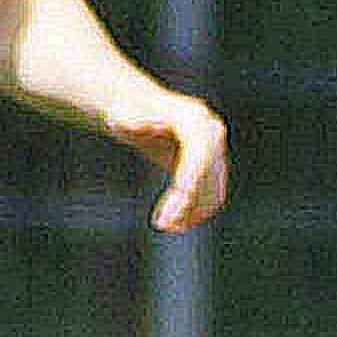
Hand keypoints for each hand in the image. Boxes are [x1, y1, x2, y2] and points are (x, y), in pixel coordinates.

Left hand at [113, 89, 228, 231]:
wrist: (137, 110)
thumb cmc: (126, 114)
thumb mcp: (122, 115)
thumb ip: (130, 121)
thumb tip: (136, 124)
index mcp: (193, 118)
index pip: (200, 153)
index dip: (192, 177)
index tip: (179, 198)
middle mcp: (210, 132)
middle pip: (208, 173)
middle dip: (189, 202)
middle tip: (164, 225)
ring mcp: (214, 149)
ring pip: (213, 187)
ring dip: (193, 211)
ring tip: (166, 226)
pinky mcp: (211, 165)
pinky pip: (212, 193)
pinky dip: (197, 211)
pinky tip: (176, 224)